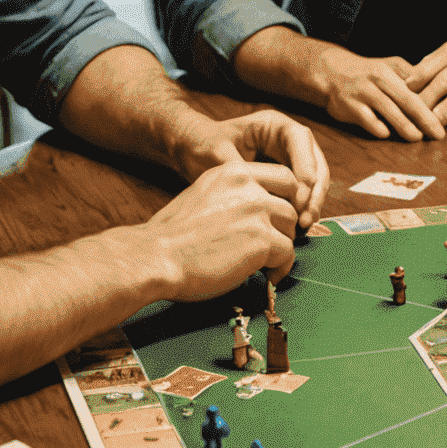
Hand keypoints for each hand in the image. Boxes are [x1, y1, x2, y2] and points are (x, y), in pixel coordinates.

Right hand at [143, 159, 298, 300]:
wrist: (155, 256)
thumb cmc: (170, 236)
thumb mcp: (202, 195)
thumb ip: (230, 196)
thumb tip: (251, 212)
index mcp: (233, 171)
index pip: (282, 175)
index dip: (285, 198)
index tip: (278, 219)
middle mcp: (248, 185)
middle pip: (291, 201)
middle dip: (285, 224)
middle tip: (274, 243)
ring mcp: (257, 211)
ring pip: (291, 227)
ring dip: (282, 247)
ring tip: (267, 263)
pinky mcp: (261, 240)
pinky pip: (287, 253)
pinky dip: (281, 267)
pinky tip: (268, 276)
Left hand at [192, 110, 331, 228]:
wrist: (191, 151)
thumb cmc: (202, 144)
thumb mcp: (216, 152)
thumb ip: (238, 168)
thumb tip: (258, 193)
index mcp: (273, 125)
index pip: (300, 139)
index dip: (306, 164)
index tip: (303, 192)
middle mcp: (286, 140)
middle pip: (314, 161)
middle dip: (315, 189)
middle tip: (307, 216)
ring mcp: (288, 159)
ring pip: (313, 179)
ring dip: (312, 201)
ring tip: (303, 225)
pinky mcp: (284, 178)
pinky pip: (301, 192)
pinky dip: (302, 208)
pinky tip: (296, 226)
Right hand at [315, 45, 445, 141]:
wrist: (332, 71)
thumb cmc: (369, 73)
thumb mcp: (390, 67)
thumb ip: (411, 79)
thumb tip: (439, 95)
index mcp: (392, 69)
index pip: (418, 88)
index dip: (433, 103)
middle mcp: (378, 78)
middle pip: (406, 99)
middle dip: (425, 118)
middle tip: (438, 134)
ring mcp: (363, 92)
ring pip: (387, 110)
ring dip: (404, 125)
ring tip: (417, 138)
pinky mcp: (349, 106)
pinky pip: (366, 119)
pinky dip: (377, 127)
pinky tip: (387, 135)